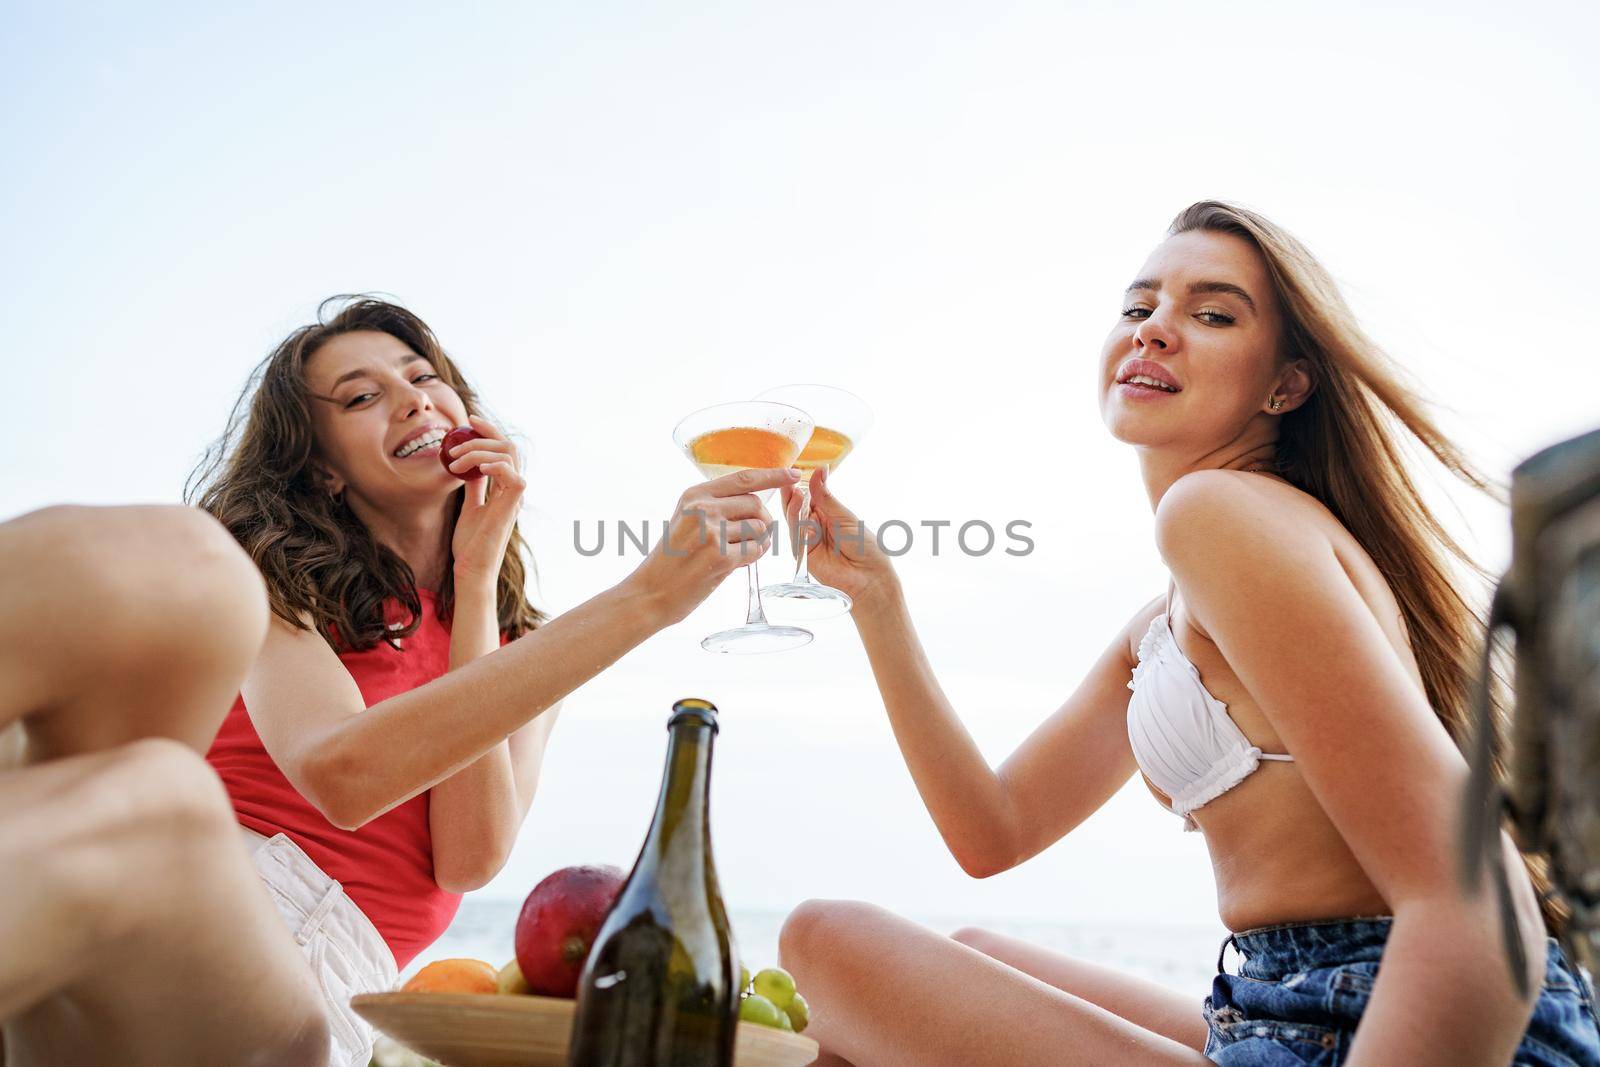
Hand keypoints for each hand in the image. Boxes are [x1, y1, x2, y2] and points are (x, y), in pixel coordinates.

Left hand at [449, 414, 525, 584]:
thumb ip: (475, 487)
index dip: (488, 432)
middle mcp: (513, 490)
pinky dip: (493, 465)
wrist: (470, 568)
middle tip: (457, 436)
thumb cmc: (470, 544)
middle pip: (508, 447)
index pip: (503, 450)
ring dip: (478, 450)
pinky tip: (473, 468)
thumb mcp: (469, 507)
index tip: (468, 421)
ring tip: (455, 461)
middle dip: (483, 434)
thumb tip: (469, 468)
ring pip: (508, 455)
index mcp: (505, 488)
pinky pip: (513, 474)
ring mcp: (515, 497)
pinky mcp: (513, 506)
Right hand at [623, 467, 799, 625]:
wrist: (652, 591)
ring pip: (759, 527)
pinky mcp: (721, 557)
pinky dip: (754, 556)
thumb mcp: (685, 519)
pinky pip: (756, 550)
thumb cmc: (672, 558)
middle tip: (750, 537)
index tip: (793, 473)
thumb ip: (714, 505)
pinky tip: (738, 562)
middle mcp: (703, 509)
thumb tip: (755, 500)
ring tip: (738, 552)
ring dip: (758, 541)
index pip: (743, 478)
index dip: (772, 475)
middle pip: (755, 504)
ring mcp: (712, 533)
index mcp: (695, 495)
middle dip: (761, 520)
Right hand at [780, 466, 895, 606]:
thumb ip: (826, 496)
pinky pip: (796, 537)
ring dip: (794, 508)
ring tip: (797, 495)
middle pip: (796, 508)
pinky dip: (799, 527)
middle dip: (792, 495)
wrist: (869, 576)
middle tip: (790, 483)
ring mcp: (807, 540)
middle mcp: (814, 525)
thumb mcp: (844, 516)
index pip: (807, 496)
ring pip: (793, 521)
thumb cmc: (864, 546)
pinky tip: (804, 520)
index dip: (800, 484)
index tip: (794, 471)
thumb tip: (820, 470)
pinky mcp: (803, 555)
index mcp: (826, 513)